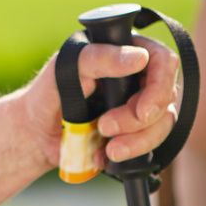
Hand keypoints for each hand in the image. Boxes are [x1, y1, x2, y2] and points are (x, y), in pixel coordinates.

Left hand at [20, 36, 180, 170]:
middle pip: (167, 96)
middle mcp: (139, 77)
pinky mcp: (137, 133)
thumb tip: (139, 58)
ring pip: (163, 124)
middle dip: (140, 121)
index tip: (141, 110)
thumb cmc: (49, 91)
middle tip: (106, 127)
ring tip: (108, 149)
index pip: (163, 61)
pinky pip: (151, 146)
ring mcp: (140, 106)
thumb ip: (98, 57)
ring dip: (138, 141)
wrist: (37, 133)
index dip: (160, 86)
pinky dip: (131, 154)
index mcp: (126, 51)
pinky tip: (105, 155)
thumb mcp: (65, 67)